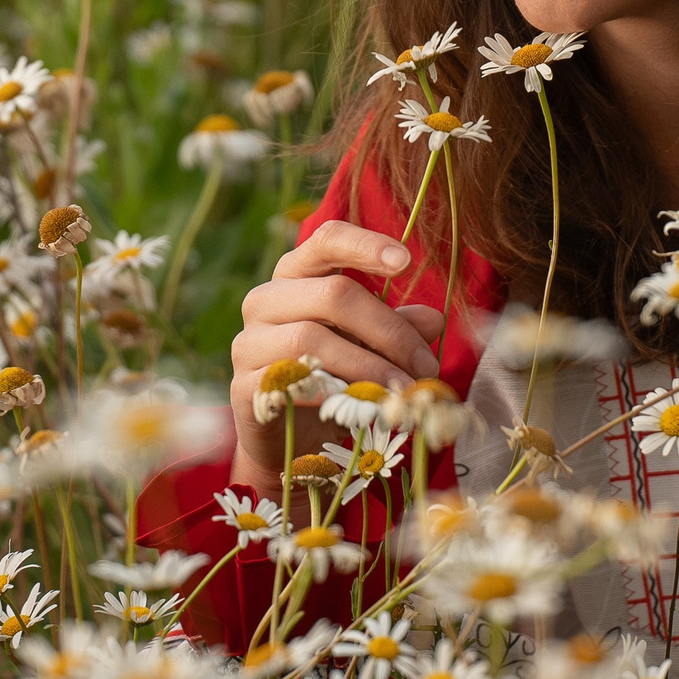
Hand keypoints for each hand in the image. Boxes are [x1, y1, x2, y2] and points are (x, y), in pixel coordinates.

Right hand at [228, 221, 443, 492]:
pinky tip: (365, 406)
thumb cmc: (331, 376)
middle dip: (390, 331)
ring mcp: (250, 342)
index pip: (326, 240)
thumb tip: (433, 319)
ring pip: (314, 339)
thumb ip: (395, 326)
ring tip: (404, 390)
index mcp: (296, 275)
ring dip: (370, 366)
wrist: (285, 438)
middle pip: (333, 294)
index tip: (406, 260)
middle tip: (427, 364)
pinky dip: (335, 393)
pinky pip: (293, 382)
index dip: (365, 245)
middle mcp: (266, 300)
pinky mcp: (244, 386)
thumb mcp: (368, 345)